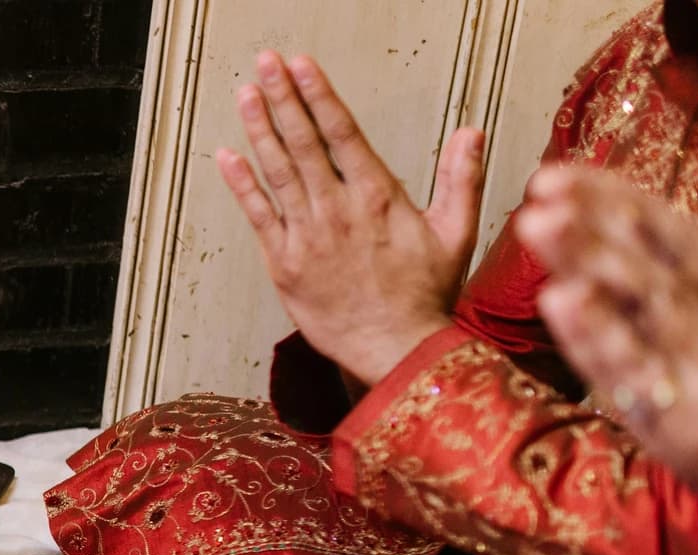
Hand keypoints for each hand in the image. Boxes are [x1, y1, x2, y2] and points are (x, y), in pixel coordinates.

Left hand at [216, 53, 484, 388]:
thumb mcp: (457, 232)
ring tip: (246, 93)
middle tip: (266, 62)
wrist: (394, 349)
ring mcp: (307, 236)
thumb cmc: (424, 295)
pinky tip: (228, 156)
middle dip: (283, 98)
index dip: (318, 95)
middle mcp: (337, 210)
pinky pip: (258, 216)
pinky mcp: (284, 263)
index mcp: (377, 197)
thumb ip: (461, 177)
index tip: (302, 65)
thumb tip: (470, 131)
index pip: (342, 132)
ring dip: (260, 129)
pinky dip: (242, 184)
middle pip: (304, 142)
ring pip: (278, 172)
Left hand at [518, 165, 697, 489]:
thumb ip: (664, 285)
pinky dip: (595, 329)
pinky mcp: (679, 412)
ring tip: (538, 222)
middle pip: (647, 257)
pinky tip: (558, 296)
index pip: (661, 233)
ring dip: (588, 258)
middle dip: (593, 221)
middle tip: (541, 190)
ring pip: (639, 299)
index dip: (610, 199)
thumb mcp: (697, 324)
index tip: (554, 175)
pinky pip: (630, 365)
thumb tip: (621, 231)